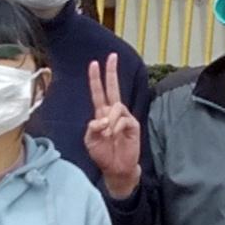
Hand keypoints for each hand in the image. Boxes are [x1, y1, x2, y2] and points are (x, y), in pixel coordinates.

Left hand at [82, 59, 140, 197]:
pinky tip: (115, 136)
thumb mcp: (90, 141)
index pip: (98, 92)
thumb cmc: (103, 154)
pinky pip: (123, 119)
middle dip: (111, 72)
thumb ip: (92, 129)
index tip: (94, 64)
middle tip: (112, 56)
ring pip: (116, 106)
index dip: (96, 78)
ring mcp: (125, 118)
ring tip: (108, 135)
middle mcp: (113, 113)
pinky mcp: (133, 125)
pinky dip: (116, 127)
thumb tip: (100, 119)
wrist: (116, 168)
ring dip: (110, 120)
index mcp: (102, 114)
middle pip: (113, 88)